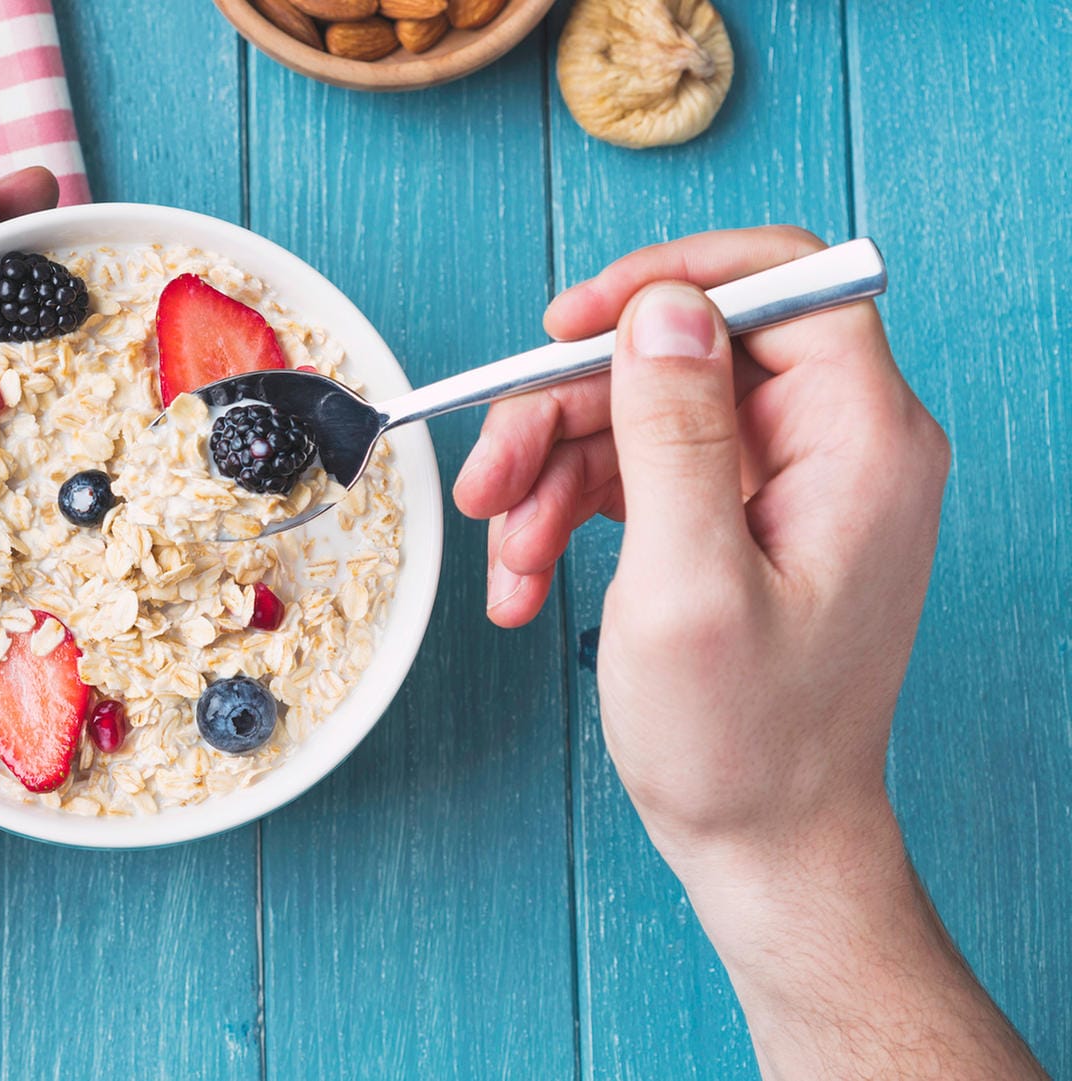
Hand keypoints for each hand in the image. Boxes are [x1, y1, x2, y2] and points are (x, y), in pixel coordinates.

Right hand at [454, 226, 947, 853]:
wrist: (765, 841)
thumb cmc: (745, 740)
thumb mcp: (689, 583)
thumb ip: (676, 433)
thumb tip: (661, 308)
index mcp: (860, 441)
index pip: (782, 282)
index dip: (669, 282)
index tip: (569, 325)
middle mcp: (832, 445)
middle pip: (678, 352)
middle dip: (567, 410)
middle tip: (487, 478)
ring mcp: (782, 481)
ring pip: (639, 412)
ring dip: (548, 477)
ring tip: (506, 559)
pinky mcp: (735, 517)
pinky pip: (633, 473)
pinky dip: (566, 518)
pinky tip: (524, 581)